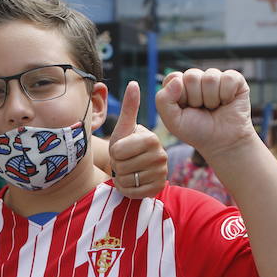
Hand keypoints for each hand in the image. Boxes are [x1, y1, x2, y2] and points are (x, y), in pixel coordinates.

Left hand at [107, 81, 167, 197]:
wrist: (132, 167)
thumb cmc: (125, 145)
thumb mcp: (124, 127)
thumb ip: (129, 107)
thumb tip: (133, 83)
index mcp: (152, 138)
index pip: (118, 151)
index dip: (114, 152)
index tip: (121, 149)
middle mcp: (161, 156)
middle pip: (122, 166)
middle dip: (117, 165)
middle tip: (124, 161)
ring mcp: (161, 174)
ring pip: (126, 180)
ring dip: (121, 177)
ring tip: (128, 170)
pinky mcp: (157, 189)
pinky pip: (132, 193)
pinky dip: (126, 189)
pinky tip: (131, 182)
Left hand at [155, 69, 254, 159]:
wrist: (222, 142)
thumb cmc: (197, 131)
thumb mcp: (172, 121)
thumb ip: (163, 100)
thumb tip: (177, 80)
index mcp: (180, 85)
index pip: (174, 77)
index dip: (180, 96)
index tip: (185, 109)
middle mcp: (197, 79)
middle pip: (191, 76)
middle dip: (195, 98)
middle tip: (201, 110)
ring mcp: (216, 78)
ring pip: (210, 78)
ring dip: (211, 99)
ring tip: (213, 108)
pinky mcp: (234, 79)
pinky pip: (228, 78)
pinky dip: (226, 95)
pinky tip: (226, 103)